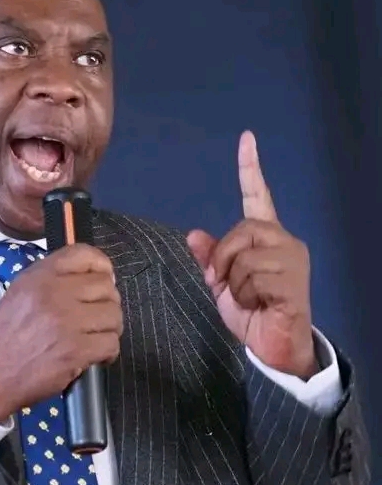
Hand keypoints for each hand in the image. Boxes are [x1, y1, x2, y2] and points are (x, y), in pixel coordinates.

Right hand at [0, 244, 122, 422]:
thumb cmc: (5, 336)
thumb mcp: (19, 293)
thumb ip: (51, 279)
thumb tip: (92, 277)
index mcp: (39, 277)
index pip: (84, 255)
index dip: (102, 265)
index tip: (104, 278)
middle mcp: (54, 294)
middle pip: (106, 286)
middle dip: (107, 303)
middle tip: (97, 317)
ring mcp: (66, 322)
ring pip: (113, 315)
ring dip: (109, 329)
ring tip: (95, 338)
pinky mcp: (76, 350)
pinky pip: (111, 343)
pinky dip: (108, 352)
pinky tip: (95, 356)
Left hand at [186, 131, 316, 377]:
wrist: (275, 345)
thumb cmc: (252, 312)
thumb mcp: (221, 284)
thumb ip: (210, 259)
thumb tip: (192, 234)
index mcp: (265, 238)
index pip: (257, 196)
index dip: (250, 169)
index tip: (246, 139)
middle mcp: (283, 240)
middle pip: (240, 230)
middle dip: (224, 260)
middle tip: (231, 284)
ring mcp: (291, 258)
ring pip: (243, 255)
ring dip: (234, 282)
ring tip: (250, 297)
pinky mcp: (293, 278)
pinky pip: (252, 277)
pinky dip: (246, 296)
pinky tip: (261, 304)